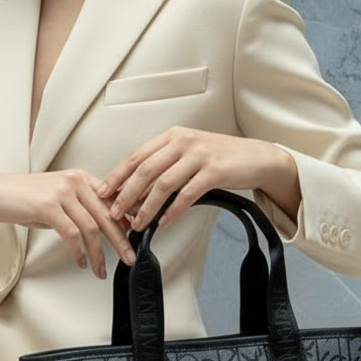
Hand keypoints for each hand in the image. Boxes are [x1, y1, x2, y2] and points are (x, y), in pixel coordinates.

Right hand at [0, 169, 134, 277]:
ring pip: (91, 227)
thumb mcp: (58, 199)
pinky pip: (71, 234)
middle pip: (108, 215)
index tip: (136, 240)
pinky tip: (80, 262)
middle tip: (130, 258)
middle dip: (121, 241)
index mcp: (81, 178)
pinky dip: (79, 252)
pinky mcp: (48, 206)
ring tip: (102, 269)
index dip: (127, 221)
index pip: (113, 200)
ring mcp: (62, 192)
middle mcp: (75, 181)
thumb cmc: (22, 197)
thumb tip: (104, 229)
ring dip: (99, 253)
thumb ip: (80, 210)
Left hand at [98, 127, 300, 230]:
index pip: (136, 156)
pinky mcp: (214, 171)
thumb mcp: (188, 154)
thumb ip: (164, 167)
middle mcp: (183, 142)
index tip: (103, 193)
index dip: (117, 176)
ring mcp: (199, 155)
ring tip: (137, 224)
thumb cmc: (221, 158)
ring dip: (146, 207)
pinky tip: (164, 222)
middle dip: (125, 194)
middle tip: (114, 213)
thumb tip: (136, 192)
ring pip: (163, 183)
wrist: (258, 157)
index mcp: (172, 137)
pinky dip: (173, 210)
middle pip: (145, 170)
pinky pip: (187, 194)